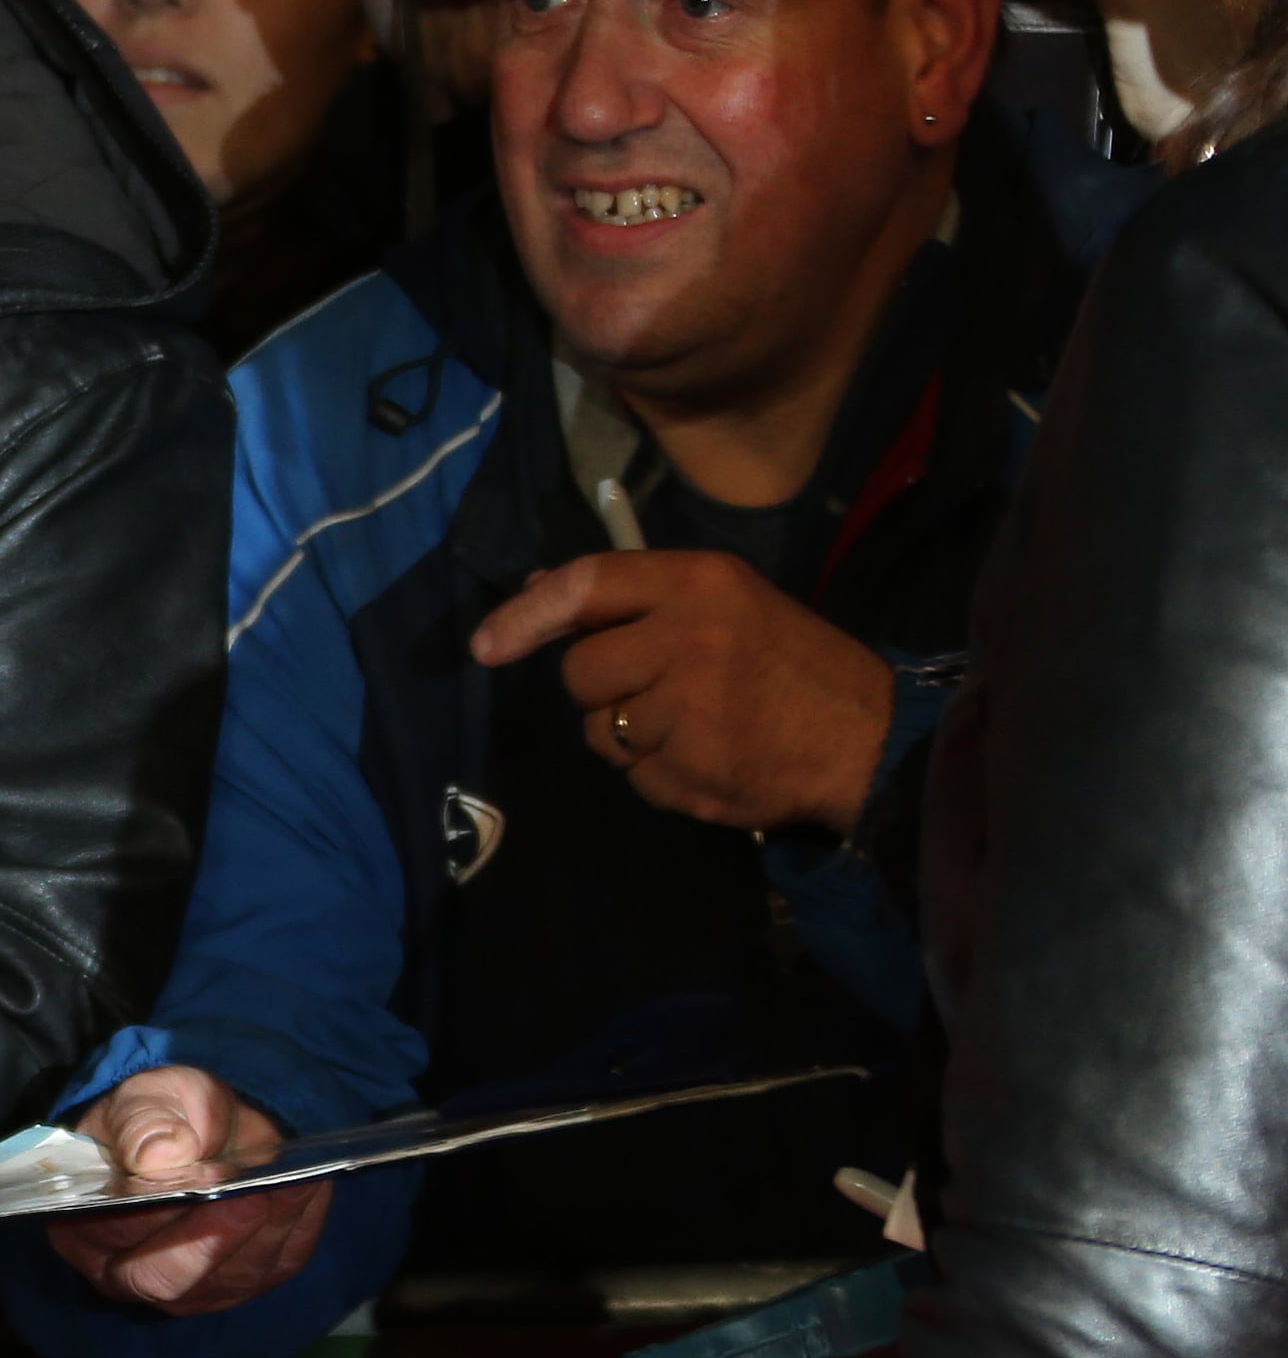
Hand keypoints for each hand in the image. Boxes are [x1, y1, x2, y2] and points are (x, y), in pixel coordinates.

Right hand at [43, 1067, 328, 1313]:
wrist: (201, 1127)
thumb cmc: (159, 1115)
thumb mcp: (144, 1098)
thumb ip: (145, 1123)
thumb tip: (161, 1157)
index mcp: (81, 1224)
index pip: (114, 1232)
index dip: (154, 1213)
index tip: (198, 1180)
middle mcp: (123, 1272)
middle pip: (167, 1279)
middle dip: (215, 1239)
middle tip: (254, 1195)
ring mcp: (182, 1290)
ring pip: (228, 1279)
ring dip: (266, 1230)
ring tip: (290, 1180)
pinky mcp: (235, 1286)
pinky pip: (271, 1269)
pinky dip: (295, 1229)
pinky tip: (305, 1189)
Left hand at [471, 551, 894, 834]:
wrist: (869, 740)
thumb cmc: (790, 663)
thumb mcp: (726, 602)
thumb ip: (637, 598)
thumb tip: (540, 590)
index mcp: (700, 583)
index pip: (586, 585)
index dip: (525, 614)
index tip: (487, 644)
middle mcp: (689, 638)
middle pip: (580, 671)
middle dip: (603, 689)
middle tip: (660, 688)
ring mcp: (689, 708)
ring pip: (600, 729)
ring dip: (630, 735)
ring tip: (696, 723)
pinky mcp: (691, 769)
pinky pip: (633, 775)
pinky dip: (659, 773)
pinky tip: (710, 757)